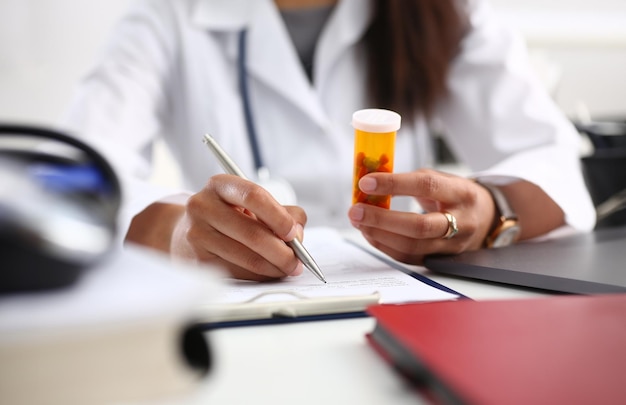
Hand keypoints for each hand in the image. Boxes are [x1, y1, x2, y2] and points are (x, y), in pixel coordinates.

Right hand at [171, 174, 306, 280]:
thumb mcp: (252, 204)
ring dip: (274, 267)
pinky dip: (260, 275)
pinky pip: (237, 272)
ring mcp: (197, 234)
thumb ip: (283, 213)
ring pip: (246, 257)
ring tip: (288, 268)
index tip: (294, 233)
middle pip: (252, 232)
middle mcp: (203, 206)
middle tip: (298, 261)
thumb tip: (298, 235)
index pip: (253, 196)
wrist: (186, 232)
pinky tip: (269, 272)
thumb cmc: (229, 215)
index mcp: (220, 185)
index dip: (278, 217)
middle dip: (282, 251)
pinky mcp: (197, 260)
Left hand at [347, 169, 494, 264]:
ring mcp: (452, 245)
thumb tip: (370, 183)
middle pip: (418, 226)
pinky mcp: (440, 260)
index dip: (393, 184)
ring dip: (378, 234)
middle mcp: (461, 221)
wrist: (486, 218)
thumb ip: (410, 180)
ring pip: (411, 246)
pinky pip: (408, 257)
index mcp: (461, 193)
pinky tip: (370, 233)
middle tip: (355, 210)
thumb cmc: (455, 195)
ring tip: (358, 221)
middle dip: (381, 219)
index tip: (366, 182)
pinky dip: (384, 245)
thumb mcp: (442, 179)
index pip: (426, 186)